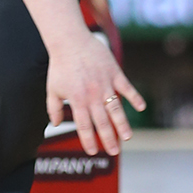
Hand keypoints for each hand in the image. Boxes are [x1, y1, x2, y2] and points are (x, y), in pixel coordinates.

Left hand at [46, 30, 145, 156]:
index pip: (84, 126)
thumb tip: (55, 124)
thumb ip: (53, 108)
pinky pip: (126, 87)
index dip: (88, 140)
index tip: (92, 152)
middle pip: (102, 122)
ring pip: (116, 109)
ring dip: (122, 124)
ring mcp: (105, 84)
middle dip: (108, 139)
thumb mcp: (52, 89)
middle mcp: (92, 95)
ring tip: (127, 138)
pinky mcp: (114, 73)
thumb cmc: (60, 65)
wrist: (70, 40)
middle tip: (113, 152)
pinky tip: (141, 107)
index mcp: (77, 100)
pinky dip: (134, 97)